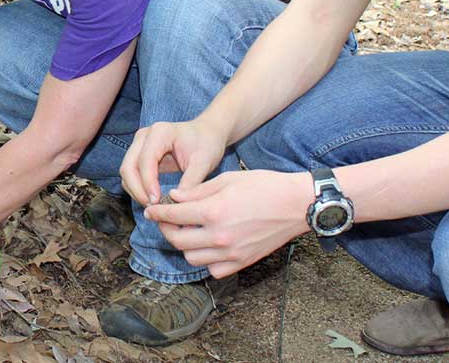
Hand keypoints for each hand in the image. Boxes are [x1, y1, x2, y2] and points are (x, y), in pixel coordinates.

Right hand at [120, 118, 227, 206]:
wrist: (207, 133)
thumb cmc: (206, 144)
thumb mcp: (203, 163)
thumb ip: (190, 183)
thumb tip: (176, 205)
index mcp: (160, 132)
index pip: (145, 160)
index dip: (148, 183)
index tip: (157, 202)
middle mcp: (144, 135)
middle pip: (128, 166)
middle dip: (137, 190)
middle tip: (153, 208)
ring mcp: (139, 143)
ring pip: (126, 172)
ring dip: (135, 191)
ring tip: (154, 206)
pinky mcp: (139, 153)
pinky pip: (131, 174)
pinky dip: (137, 188)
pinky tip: (152, 199)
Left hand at [143, 170, 312, 277]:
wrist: (297, 204)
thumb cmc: (265, 186)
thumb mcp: (227, 179)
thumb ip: (197, 191)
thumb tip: (174, 198)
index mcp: (213, 211)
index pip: (173, 216)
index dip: (157, 213)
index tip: (151, 211)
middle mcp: (219, 236)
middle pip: (177, 240)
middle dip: (166, 230)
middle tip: (165, 221)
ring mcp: (231, 253)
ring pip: (192, 258)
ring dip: (184, 245)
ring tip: (186, 232)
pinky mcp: (242, 263)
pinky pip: (213, 270)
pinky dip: (205, 260)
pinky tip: (207, 246)